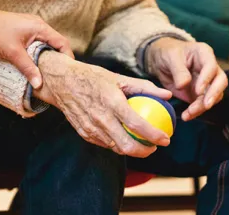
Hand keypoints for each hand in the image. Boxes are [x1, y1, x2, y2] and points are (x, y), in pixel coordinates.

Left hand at [0, 8, 73, 88]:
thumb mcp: (13, 53)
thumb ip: (28, 68)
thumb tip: (39, 84)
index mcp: (40, 27)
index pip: (62, 42)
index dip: (67, 57)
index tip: (67, 72)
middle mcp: (38, 24)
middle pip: (56, 42)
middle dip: (59, 58)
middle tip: (59, 74)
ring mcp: (31, 25)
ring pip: (46, 42)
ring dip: (48, 55)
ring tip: (47, 71)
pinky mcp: (24, 28)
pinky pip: (38, 41)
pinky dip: (39, 51)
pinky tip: (34, 61)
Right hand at [34, 51, 171, 157]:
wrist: (61, 82)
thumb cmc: (92, 77)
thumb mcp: (119, 77)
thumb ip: (144, 87)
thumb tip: (167, 95)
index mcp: (111, 102)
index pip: (137, 125)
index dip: (154, 135)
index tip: (166, 139)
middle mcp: (101, 118)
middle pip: (127, 145)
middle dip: (145, 151)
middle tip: (155, 147)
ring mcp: (91, 128)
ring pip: (116, 148)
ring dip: (132, 150)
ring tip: (143, 144)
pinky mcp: (84, 133)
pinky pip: (105, 144)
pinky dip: (117, 144)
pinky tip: (125, 139)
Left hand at [145, 38, 227, 120]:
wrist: (161, 61)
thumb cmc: (167, 53)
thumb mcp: (170, 58)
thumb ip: (178, 71)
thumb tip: (183, 85)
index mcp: (204, 53)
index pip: (211, 66)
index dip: (207, 79)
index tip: (198, 90)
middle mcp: (210, 67)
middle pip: (221, 81)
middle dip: (214, 94)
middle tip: (206, 105)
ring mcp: (207, 81)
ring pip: (214, 95)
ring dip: (203, 106)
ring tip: (189, 113)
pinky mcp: (201, 94)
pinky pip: (203, 104)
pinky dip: (196, 111)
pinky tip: (187, 116)